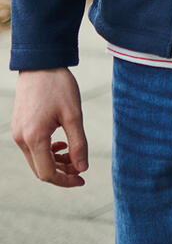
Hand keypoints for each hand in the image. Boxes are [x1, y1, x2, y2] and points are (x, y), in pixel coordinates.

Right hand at [11, 68, 88, 186]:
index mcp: (34, 138)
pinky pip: (32, 148)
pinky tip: (61, 144)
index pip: (47, 174)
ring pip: (36, 160)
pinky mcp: (18, 127)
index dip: (66, 180)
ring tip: (73, 154)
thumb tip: (82, 168)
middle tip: (81, 167)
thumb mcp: (73, 114)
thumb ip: (78, 143)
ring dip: (55, 162)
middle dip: (62, 172)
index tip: (82, 178)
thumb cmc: (58, 86)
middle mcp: (21, 139)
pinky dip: (47, 151)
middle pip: (40, 169)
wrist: (40, 63)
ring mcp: (17, 133)